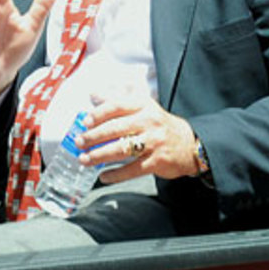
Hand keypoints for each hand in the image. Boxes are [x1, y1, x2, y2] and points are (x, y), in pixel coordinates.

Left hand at [76, 95, 198, 182]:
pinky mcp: (156, 161)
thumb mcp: (144, 106)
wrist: (190, 144)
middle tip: (79, 142)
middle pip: (116, 128)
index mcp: (144, 106)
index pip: (117, 105)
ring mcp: (153, 142)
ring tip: (85, 159)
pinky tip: (104, 176)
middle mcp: (149, 122)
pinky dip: (116, 174)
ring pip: (121, 149)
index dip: (99, 113)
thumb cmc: (160, 124)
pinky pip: (132, 169)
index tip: (85, 121)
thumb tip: (94, 94)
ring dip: (99, 155)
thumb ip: (119, 98)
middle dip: (94, 136)